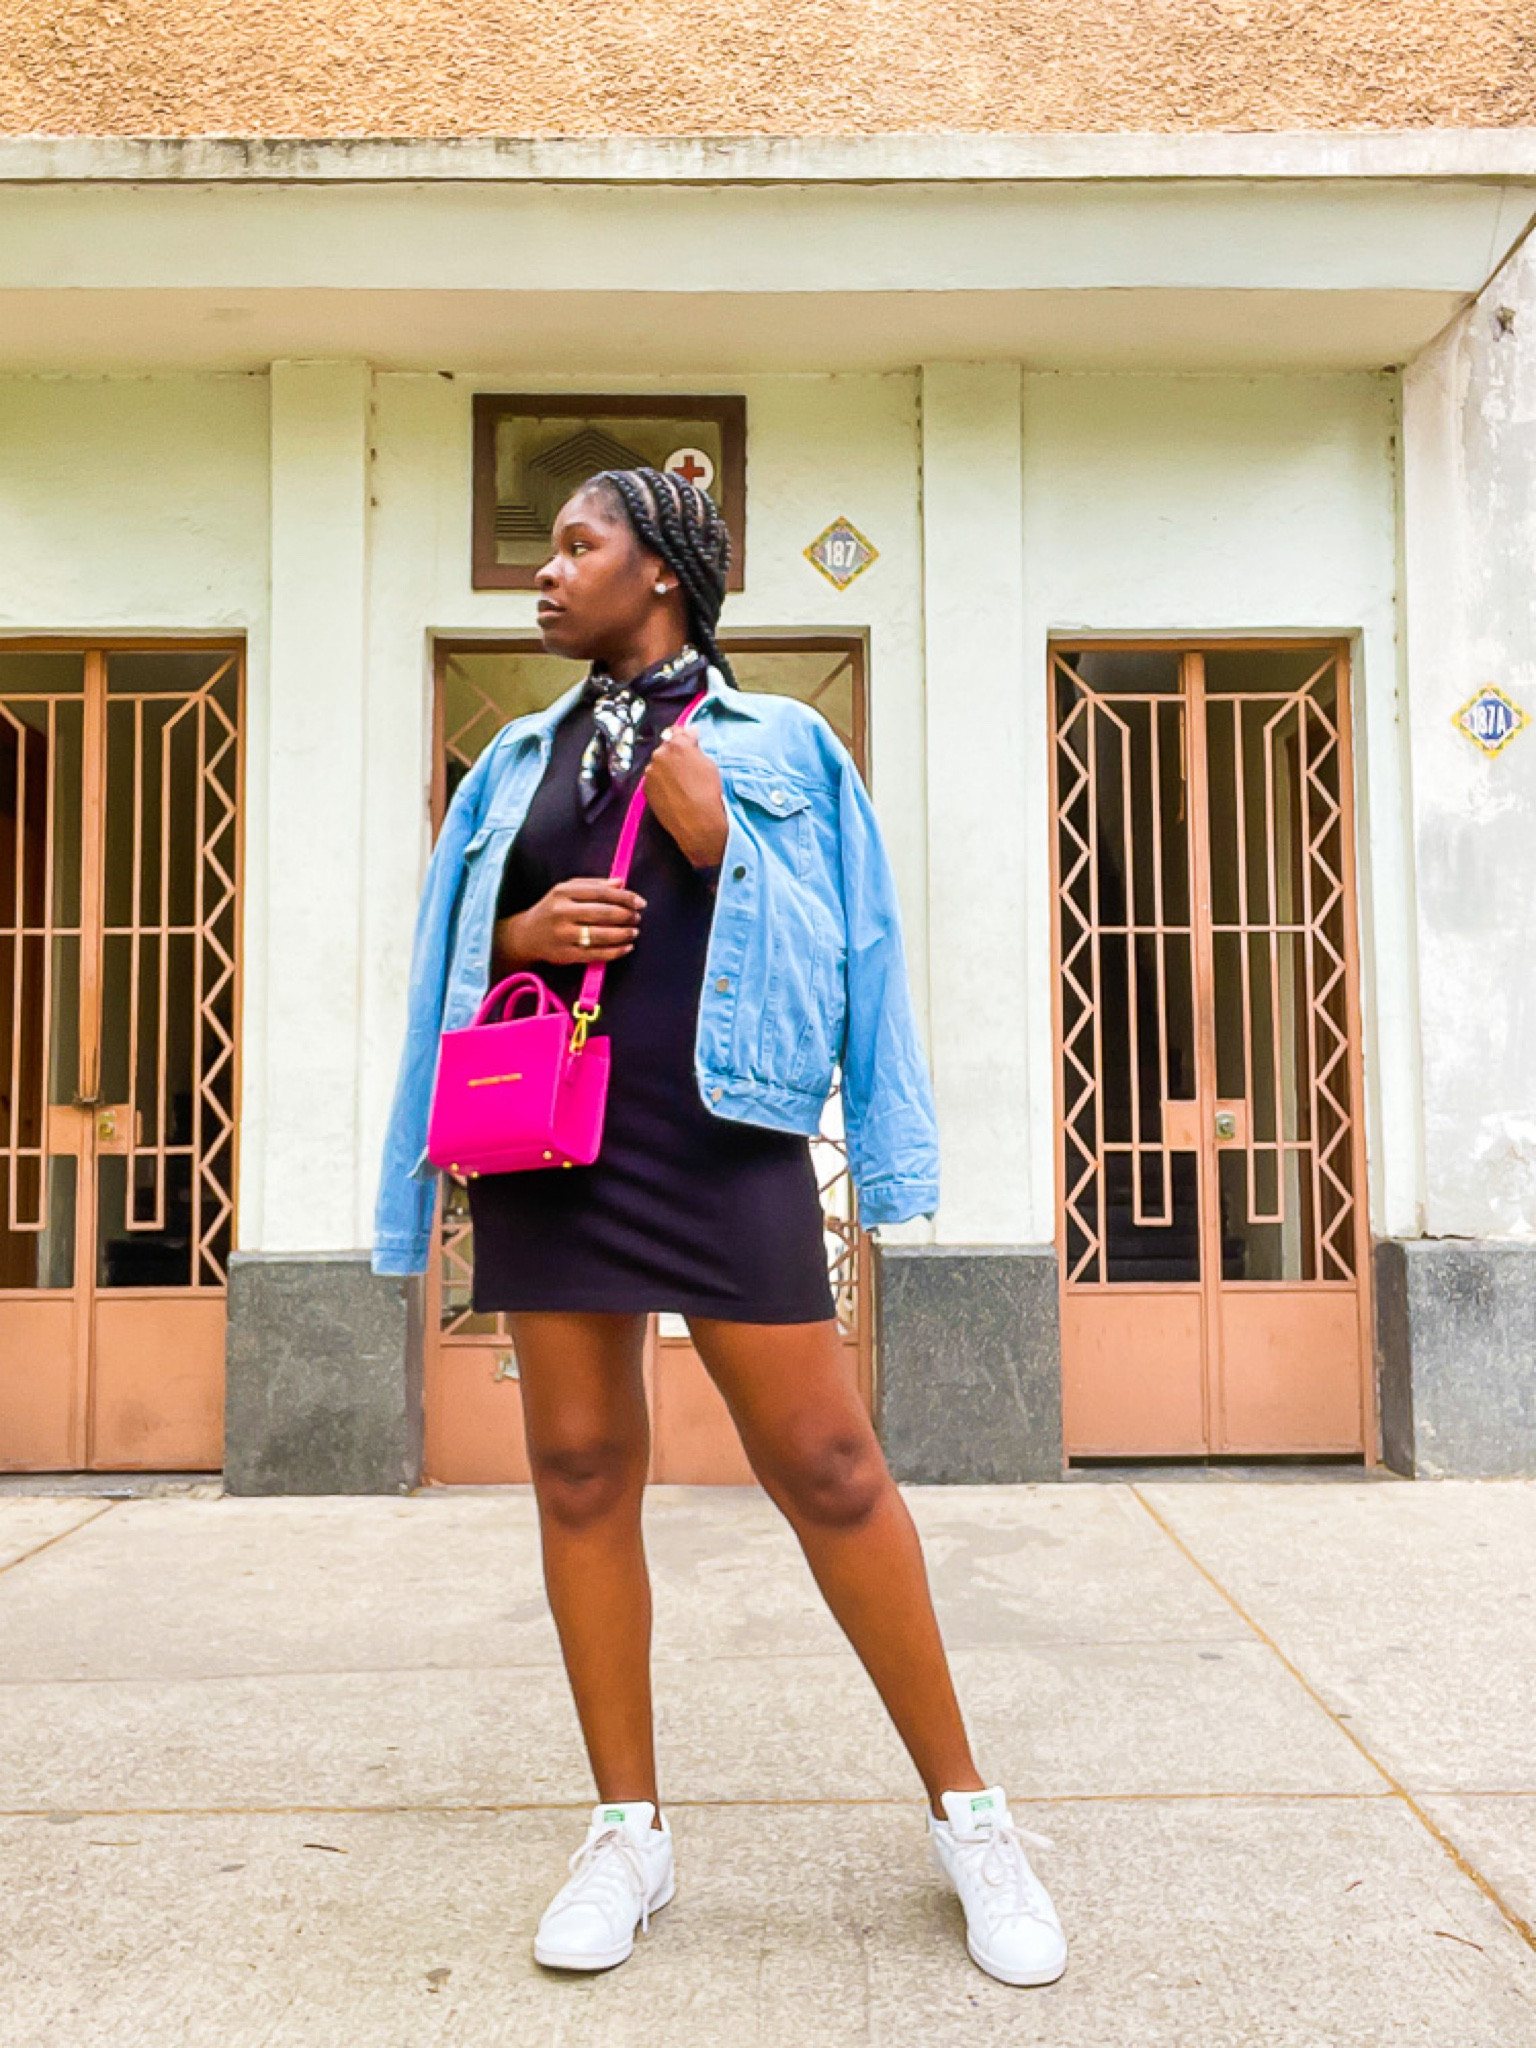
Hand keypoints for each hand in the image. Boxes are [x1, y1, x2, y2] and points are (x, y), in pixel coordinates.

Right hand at [493, 877, 644, 971]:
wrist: (526, 935)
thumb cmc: (553, 909)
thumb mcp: (567, 890)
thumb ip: (594, 885)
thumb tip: (622, 883)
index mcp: (563, 892)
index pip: (601, 893)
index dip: (625, 898)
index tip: (640, 902)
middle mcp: (562, 912)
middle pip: (603, 913)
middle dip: (626, 916)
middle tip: (637, 918)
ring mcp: (563, 935)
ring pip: (602, 934)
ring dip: (624, 934)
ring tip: (634, 932)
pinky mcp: (566, 954)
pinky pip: (596, 953)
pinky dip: (616, 951)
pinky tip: (627, 947)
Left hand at [643, 726, 727, 867]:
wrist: (696, 822)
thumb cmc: (708, 792)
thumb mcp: (709, 764)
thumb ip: (695, 748)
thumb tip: (689, 736)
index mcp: (678, 744)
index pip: (678, 731)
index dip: (684, 735)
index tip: (689, 739)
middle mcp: (660, 754)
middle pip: (667, 747)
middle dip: (675, 753)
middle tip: (686, 766)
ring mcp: (651, 771)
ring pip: (659, 764)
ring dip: (667, 768)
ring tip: (680, 783)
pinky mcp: (646, 787)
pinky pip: (654, 779)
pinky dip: (661, 782)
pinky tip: (673, 791)